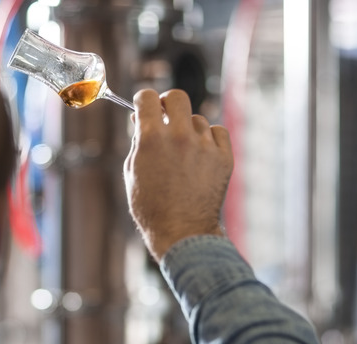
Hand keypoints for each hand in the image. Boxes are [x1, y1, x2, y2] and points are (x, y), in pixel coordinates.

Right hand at [124, 89, 232, 260]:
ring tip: (183, 152)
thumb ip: (138, 141)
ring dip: (188, 129)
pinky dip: (210, 139)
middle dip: (168, 103)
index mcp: (151, 138)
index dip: (143, 100)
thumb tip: (141, 119)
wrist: (182, 233)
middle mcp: (180, 136)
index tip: (144, 106)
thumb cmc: (151, 207)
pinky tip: (201, 153)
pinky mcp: (224, 157)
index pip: (147, 97)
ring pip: (197, 119)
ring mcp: (204, 146)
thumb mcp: (133, 171)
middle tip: (165, 115)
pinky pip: (218, 132)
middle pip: (177, 97)